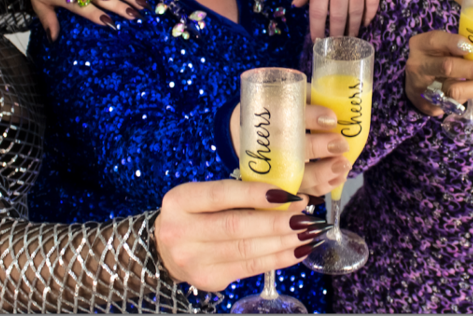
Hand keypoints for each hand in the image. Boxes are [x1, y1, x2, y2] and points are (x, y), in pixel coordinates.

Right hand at [154, 180, 313, 291]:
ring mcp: (193, 259)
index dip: (256, 194)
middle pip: (236, 226)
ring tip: (307, 232)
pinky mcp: (208, 279)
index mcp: (180, 201)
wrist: (166, 251)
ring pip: (246, 250)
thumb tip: (287, 198)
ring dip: (283, 241)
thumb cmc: (195, 216)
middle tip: (304, 215)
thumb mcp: (205, 198)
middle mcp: (181, 231)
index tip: (287, 194)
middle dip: (276, 221)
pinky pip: (250, 268)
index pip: (221, 194)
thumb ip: (237, 195)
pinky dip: (277, 259)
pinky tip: (296, 250)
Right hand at [230, 104, 350, 197]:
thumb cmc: (274, 109)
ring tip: (343, 164)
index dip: (310, 118)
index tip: (331, 119)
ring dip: (323, 173)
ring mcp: (269, 170)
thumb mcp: (284, 95)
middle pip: (287, 150)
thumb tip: (334, 103)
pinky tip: (338, 176)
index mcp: (260, 116)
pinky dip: (321, 186)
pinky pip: (301, 191)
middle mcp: (260, 146)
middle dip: (317, 148)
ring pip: (294, 177)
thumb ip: (305, 96)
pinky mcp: (279, 184)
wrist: (246, 131)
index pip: (285, 115)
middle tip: (341, 144)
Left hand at [292, 0, 381, 39]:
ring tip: (350, 39)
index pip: (318, 12)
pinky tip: (365, 22)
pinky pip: (372, 3)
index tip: (317, 40)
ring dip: (352, 29)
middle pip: (338, 17)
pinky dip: (369, 15)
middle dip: (336, 34)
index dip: (317, 29)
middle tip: (335, 45)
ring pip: (356, 13)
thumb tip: (296, 5)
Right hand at [404, 31, 472, 116]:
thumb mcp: (443, 45)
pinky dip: (472, 95)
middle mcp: (417, 66)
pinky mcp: (428, 106)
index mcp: (420, 45)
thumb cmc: (437, 57)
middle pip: (448, 67)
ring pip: (453, 90)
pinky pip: (455, 103)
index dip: (454, 43)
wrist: (419, 82)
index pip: (435, 40)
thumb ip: (458, 45)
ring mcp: (421, 88)